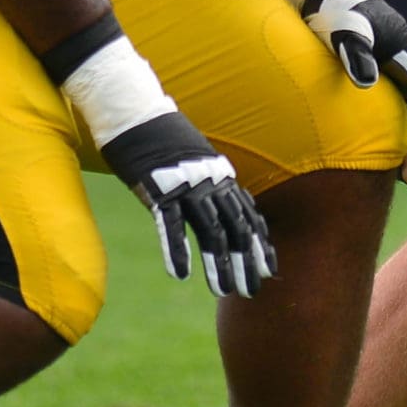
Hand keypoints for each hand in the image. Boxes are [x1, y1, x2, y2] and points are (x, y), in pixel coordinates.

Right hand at [99, 110, 276, 296]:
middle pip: (237, 228)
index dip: (262, 245)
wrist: (137, 114)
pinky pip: (172, 225)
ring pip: (211, 230)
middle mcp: (212, 182)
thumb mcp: (198, 164)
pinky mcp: (160, 189)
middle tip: (252, 292)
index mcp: (223, 177)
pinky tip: (181, 274)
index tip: (270, 271)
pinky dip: (177, 250)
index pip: (250, 216)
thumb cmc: (165, 143)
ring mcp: (187, 185)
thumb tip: (223, 210)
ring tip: (223, 291)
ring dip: (218, 264)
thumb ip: (212, 187)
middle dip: (247, 262)